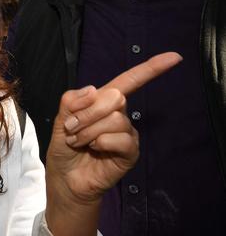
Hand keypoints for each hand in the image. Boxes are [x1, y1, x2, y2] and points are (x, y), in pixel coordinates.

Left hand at [45, 52, 181, 235]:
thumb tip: (92, 90)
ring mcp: (126, 132)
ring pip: (115, 118)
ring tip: (80, 142)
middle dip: (86, 113)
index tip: (175, 57)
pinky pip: (121, 138)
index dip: (151, 68)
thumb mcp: (61, 120)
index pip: (129, 80)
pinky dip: (101, 142)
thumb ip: (71, 101)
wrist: (65, 178)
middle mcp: (119, 114)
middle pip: (115, 96)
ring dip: (89, 131)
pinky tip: (95, 149)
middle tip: (73, 129)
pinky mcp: (130, 151)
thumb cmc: (65, 149)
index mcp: (103, 101)